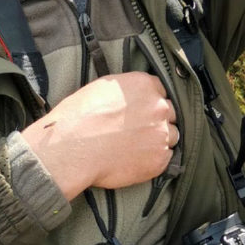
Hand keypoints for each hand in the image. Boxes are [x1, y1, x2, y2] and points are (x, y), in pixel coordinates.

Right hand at [21, 72, 178, 199]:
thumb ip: (127, 89)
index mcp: (145, 85)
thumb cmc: (80, 116)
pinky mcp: (159, 159)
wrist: (72, 147)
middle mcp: (159, 107)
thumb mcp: (104, 87)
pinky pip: (167, 158)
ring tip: (139, 147)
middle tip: (140, 130)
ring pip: (172, 135)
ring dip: (160, 140)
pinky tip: (139, 160)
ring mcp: (161, 134)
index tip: (143, 110)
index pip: (161, 90)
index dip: (151, 101)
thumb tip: (131, 95)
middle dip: (158, 120)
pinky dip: (156, 159)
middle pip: (170, 112)